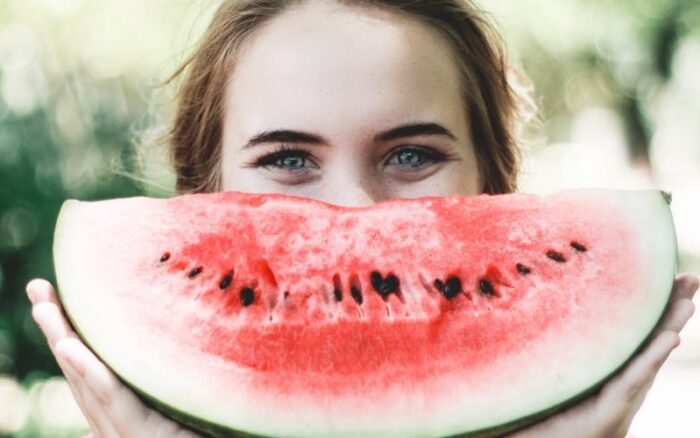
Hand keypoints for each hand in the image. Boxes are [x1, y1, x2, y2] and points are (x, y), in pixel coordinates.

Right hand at [26, 279, 199, 437]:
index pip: (95, 366)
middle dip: (57, 329)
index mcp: (132, 409)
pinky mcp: (141, 435)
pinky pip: (114, 401)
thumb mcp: (195, 392)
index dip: (74, 332)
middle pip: (81, 370)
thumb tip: (184, 328)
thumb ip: (178, 372)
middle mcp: (121, 420)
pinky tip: (70, 346)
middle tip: (39, 287)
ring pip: (88, 381)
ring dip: (63, 341)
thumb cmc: (217, 426)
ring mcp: (127, 431)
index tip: (58, 294)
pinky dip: (91, 373)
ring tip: (43, 305)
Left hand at [506, 274, 697, 437]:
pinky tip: (670, 337)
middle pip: (646, 343)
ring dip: (669, 329)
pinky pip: (632, 381)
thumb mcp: (537, 376)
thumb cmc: (529, 418)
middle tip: (689, 278)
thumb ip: (537, 352)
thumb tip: (511, 303)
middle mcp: (613, 387)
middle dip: (669, 311)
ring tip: (688, 302)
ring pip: (647, 360)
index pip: (629, 336)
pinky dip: (651, 358)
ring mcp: (614, 403)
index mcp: (600, 375)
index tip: (664, 277)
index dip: (648, 310)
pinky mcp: (608, 416)